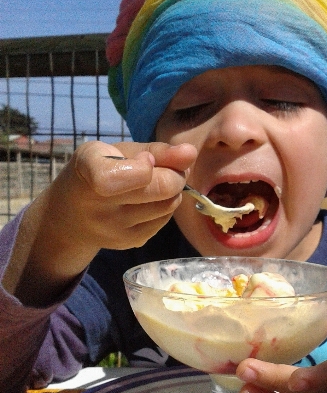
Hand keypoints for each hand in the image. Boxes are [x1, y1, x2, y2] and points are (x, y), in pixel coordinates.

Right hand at [3, 140, 196, 305]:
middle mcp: (99, 207)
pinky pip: (165, 219)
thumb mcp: (116, 150)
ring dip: (172, 190)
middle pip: (162, 188)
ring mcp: (116, 230)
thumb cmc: (96, 170)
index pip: (122, 177)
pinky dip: (165, 205)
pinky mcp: (131, 242)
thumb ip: (156, 150)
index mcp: (89, 174)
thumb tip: (191, 153)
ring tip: (155, 182)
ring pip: (169, 204)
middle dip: (175, 173)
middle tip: (166, 167)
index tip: (144, 160)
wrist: (70, 215)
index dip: (145, 166)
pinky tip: (148, 199)